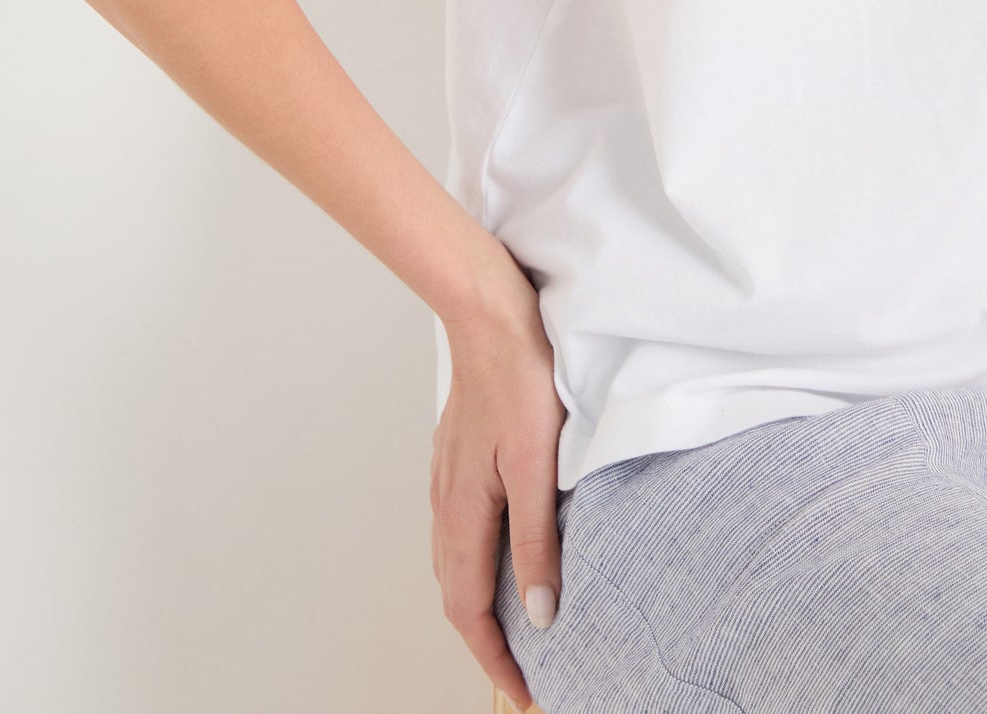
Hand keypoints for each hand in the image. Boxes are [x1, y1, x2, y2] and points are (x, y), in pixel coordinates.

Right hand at [431, 250, 565, 712]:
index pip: (470, 612)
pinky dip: (478, 564)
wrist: (488, 310)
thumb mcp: (538, 463)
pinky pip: (461, 531)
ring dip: (481, 606)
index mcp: (463, 513)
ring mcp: (447, 479)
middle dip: (488, 645)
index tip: (525, 696)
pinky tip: (503, 555)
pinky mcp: (457, 458)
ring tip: (518, 630)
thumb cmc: (519, 374)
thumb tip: (540, 611)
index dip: (497, 662)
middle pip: (458, 596)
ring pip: (456, 564)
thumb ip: (537, 539)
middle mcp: (446, 504)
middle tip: (525, 677)